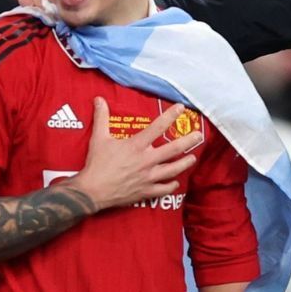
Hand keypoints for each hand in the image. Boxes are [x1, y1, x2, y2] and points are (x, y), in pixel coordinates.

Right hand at [68, 97, 201, 210]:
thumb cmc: (96, 164)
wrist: (91, 191)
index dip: (171, 116)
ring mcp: (148, 177)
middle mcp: (146, 161)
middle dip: (188, 141)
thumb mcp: (98, 138)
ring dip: (185, 163)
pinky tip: (175, 182)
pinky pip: (163, 189)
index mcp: (137, 146)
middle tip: (199, 135)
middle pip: (173, 149)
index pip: (158, 127)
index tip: (181, 108)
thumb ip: (102, 118)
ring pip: (173, 170)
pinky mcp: (146, 191)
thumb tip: (99, 99)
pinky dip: (171, 185)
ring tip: (193, 158)